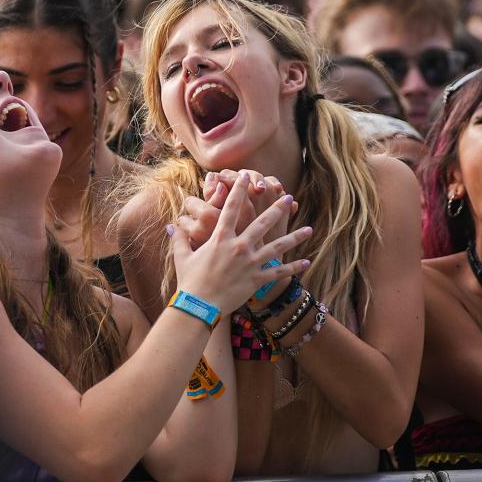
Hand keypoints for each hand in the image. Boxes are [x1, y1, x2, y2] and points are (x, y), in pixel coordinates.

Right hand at [170, 173, 312, 315]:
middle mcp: (239, 246)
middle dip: (277, 209)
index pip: (232, 208)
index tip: (246, 175)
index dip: (239, 189)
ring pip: (277, 246)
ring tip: (309, 229)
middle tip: (288, 197)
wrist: (199, 306)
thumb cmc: (189, 281)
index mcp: (221, 238)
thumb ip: (180, 239)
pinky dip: (293, 268)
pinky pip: (278, 272)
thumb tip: (172, 226)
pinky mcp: (256, 280)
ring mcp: (250, 263)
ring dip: (294, 237)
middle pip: (262, 223)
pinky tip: (306, 262)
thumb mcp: (182, 257)